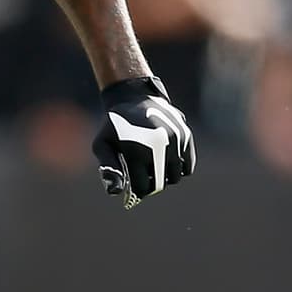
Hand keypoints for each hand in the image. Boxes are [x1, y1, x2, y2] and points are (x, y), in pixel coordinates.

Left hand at [92, 75, 195, 209]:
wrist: (134, 98)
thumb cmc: (114, 126)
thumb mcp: (102, 145)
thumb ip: (108, 169)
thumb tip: (115, 192)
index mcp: (137, 152)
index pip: (143, 188)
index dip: (137, 190)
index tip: (133, 185)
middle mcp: (158, 147)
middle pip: (161, 184)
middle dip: (151, 186)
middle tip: (144, 177)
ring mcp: (175, 142)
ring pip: (175, 177)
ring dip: (165, 177)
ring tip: (153, 167)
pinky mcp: (186, 137)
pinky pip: (188, 167)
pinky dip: (179, 169)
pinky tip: (166, 161)